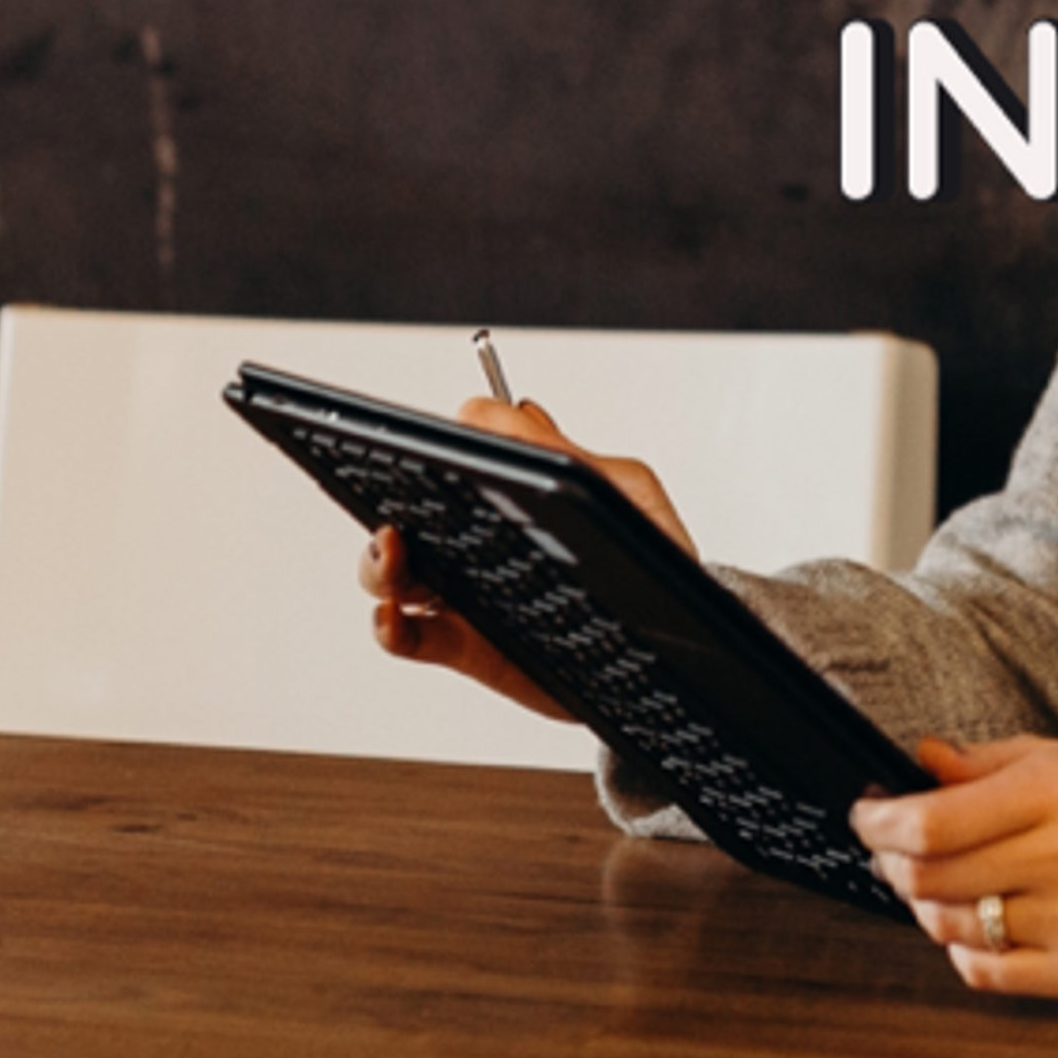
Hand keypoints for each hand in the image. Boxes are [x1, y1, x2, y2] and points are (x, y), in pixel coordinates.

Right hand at [357, 396, 698, 719]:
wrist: (678, 639)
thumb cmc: (656, 552)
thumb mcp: (628, 490)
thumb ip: (571, 454)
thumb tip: (514, 411)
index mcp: (514, 494)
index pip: (454, 461)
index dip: (433, 450)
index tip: (430, 448)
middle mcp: (480, 540)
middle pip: (408, 514)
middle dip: (387, 504)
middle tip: (399, 509)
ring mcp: (468, 592)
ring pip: (395, 573)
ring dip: (379, 561)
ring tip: (394, 551)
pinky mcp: (467, 646)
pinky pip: (409, 636)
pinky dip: (389, 626)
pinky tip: (394, 615)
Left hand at [849, 737, 1057, 998]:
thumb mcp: (1048, 762)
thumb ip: (977, 762)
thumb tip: (915, 759)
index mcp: (1056, 791)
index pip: (933, 822)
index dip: (880, 826)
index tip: (866, 819)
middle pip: (929, 878)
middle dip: (892, 865)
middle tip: (891, 854)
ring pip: (949, 927)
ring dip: (926, 907)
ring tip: (942, 887)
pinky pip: (982, 970)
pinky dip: (963, 948)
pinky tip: (979, 923)